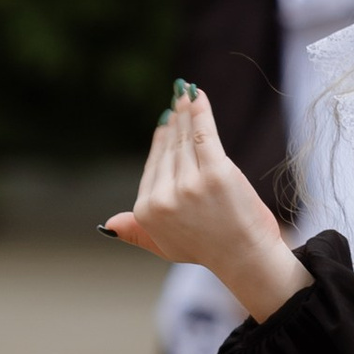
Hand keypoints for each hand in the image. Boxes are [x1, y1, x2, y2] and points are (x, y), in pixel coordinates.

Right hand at [105, 86, 308, 320]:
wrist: (246, 259)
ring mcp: (190, 184)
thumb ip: (137, 233)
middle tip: (176, 101)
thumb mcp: (165, 246)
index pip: (153, 166)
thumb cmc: (209, 251)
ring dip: (185, 112)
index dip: (160, 143)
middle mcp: (164, 197)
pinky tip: (196, 96)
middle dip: (174, 123)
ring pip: (186, 140)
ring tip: (185, 94)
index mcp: (147, 211)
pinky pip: (205, 134)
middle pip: (169, 150)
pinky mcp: (217, 174)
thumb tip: (108, 225)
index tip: (165, 124)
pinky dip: (200, 111)